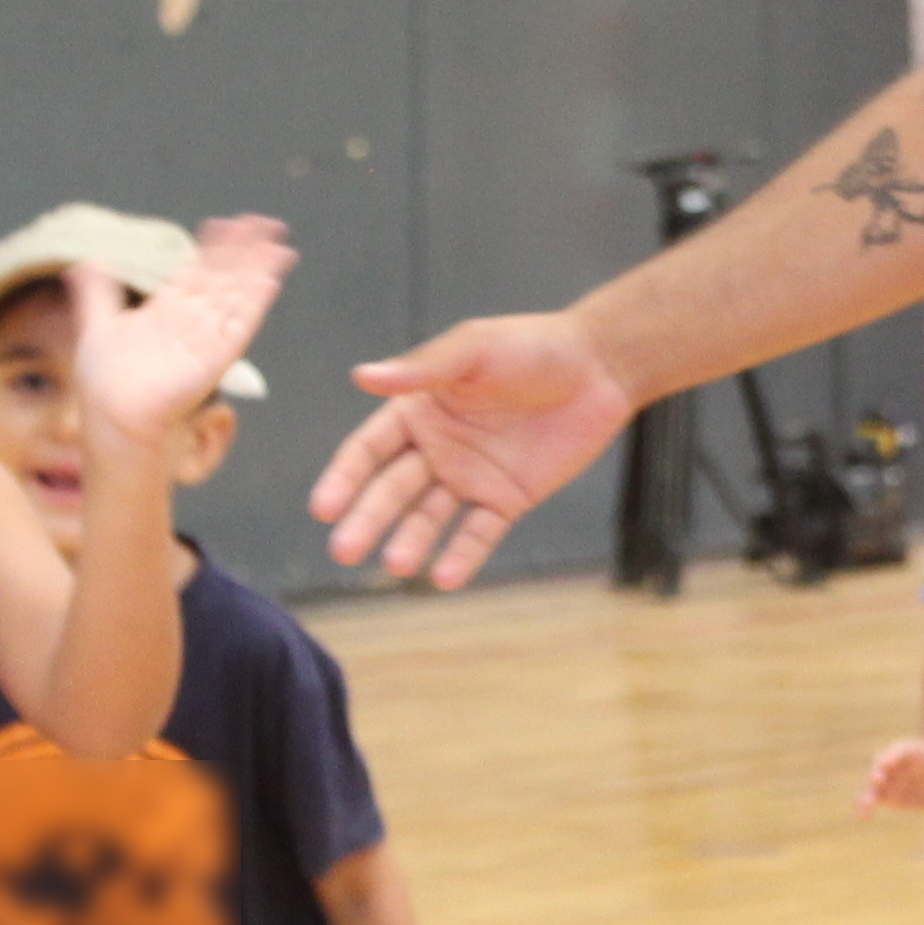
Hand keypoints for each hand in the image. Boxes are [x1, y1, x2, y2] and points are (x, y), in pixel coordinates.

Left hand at [71, 216, 297, 450]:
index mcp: (168, 310)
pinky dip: (254, 301)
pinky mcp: (216, 356)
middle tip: (266, 223)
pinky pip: (240, 324)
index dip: (215, 248)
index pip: (198, 271)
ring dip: (258, 269)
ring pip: (238, 295)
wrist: (114, 416)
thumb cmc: (105, 382)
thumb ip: (96, 292)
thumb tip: (84, 262)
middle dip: (245, 251)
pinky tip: (269, 279)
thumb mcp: (98, 324)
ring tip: (277, 244)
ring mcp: (206, 338)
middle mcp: (192, 321)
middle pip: (225, 278)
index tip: (228, 223)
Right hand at [312, 312, 642, 585]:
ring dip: (411, 541)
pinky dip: (462, 555)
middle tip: (344, 551)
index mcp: (418, 409)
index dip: (344, 478)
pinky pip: (479, 533)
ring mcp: (471, 476)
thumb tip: (362, 376)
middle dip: (369, 519)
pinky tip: (443, 578)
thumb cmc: (532, 346)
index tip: (324, 509)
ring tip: (397, 565)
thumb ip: (423, 368)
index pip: (369, 450)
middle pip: (393, 490)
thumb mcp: (475, 348)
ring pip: (430, 516)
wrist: (600, 366)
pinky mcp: (508, 498)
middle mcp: (437, 447)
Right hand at [861, 736, 923, 812]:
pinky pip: (876, 799)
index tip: (887, 762)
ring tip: (864, 806)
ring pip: (875, 784)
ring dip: (868, 793)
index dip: (893, 755)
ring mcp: (892, 779)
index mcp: (913, 751)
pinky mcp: (890, 794)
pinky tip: (863, 815)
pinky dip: (867, 805)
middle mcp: (898, 763)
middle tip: (877, 779)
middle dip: (879, 771)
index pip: (900, 751)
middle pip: (883, 765)